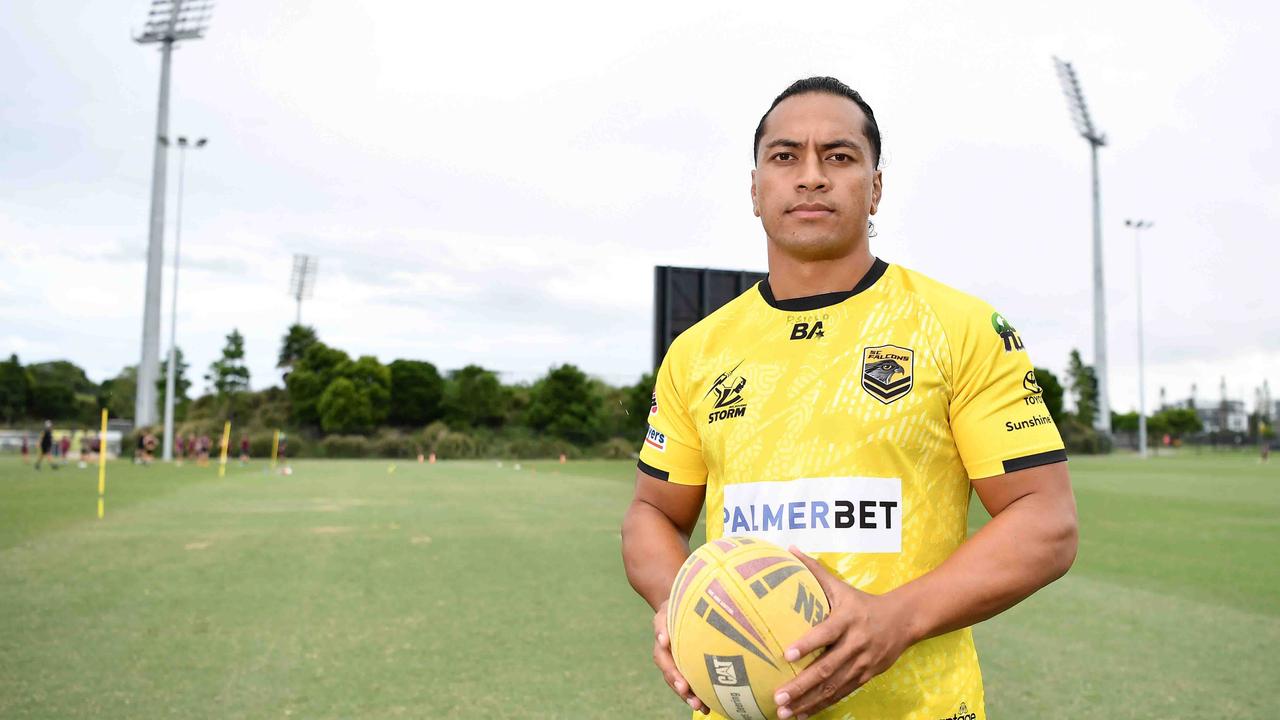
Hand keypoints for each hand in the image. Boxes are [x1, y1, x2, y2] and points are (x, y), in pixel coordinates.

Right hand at [653, 600, 709, 714]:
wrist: (683, 604)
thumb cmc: (676, 606)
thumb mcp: (667, 609)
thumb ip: (661, 623)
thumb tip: (662, 640)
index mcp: (662, 643)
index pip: (664, 660)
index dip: (673, 673)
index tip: (683, 686)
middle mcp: (668, 656)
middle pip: (672, 676)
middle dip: (681, 688)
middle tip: (693, 699)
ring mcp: (677, 662)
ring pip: (680, 683)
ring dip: (689, 696)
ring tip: (701, 707)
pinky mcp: (688, 666)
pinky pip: (690, 682)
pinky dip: (697, 694)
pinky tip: (708, 706)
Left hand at [772, 547, 913, 719]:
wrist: (903, 620)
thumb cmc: (861, 602)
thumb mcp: (840, 586)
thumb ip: (814, 570)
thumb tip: (789, 549)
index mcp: (847, 619)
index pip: (825, 633)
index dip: (807, 644)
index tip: (786, 655)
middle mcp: (855, 643)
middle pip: (827, 667)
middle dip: (801, 685)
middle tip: (778, 696)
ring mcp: (862, 663)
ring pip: (833, 687)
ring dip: (808, 701)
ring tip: (784, 712)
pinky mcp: (865, 677)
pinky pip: (841, 694)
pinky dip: (821, 706)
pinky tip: (801, 715)